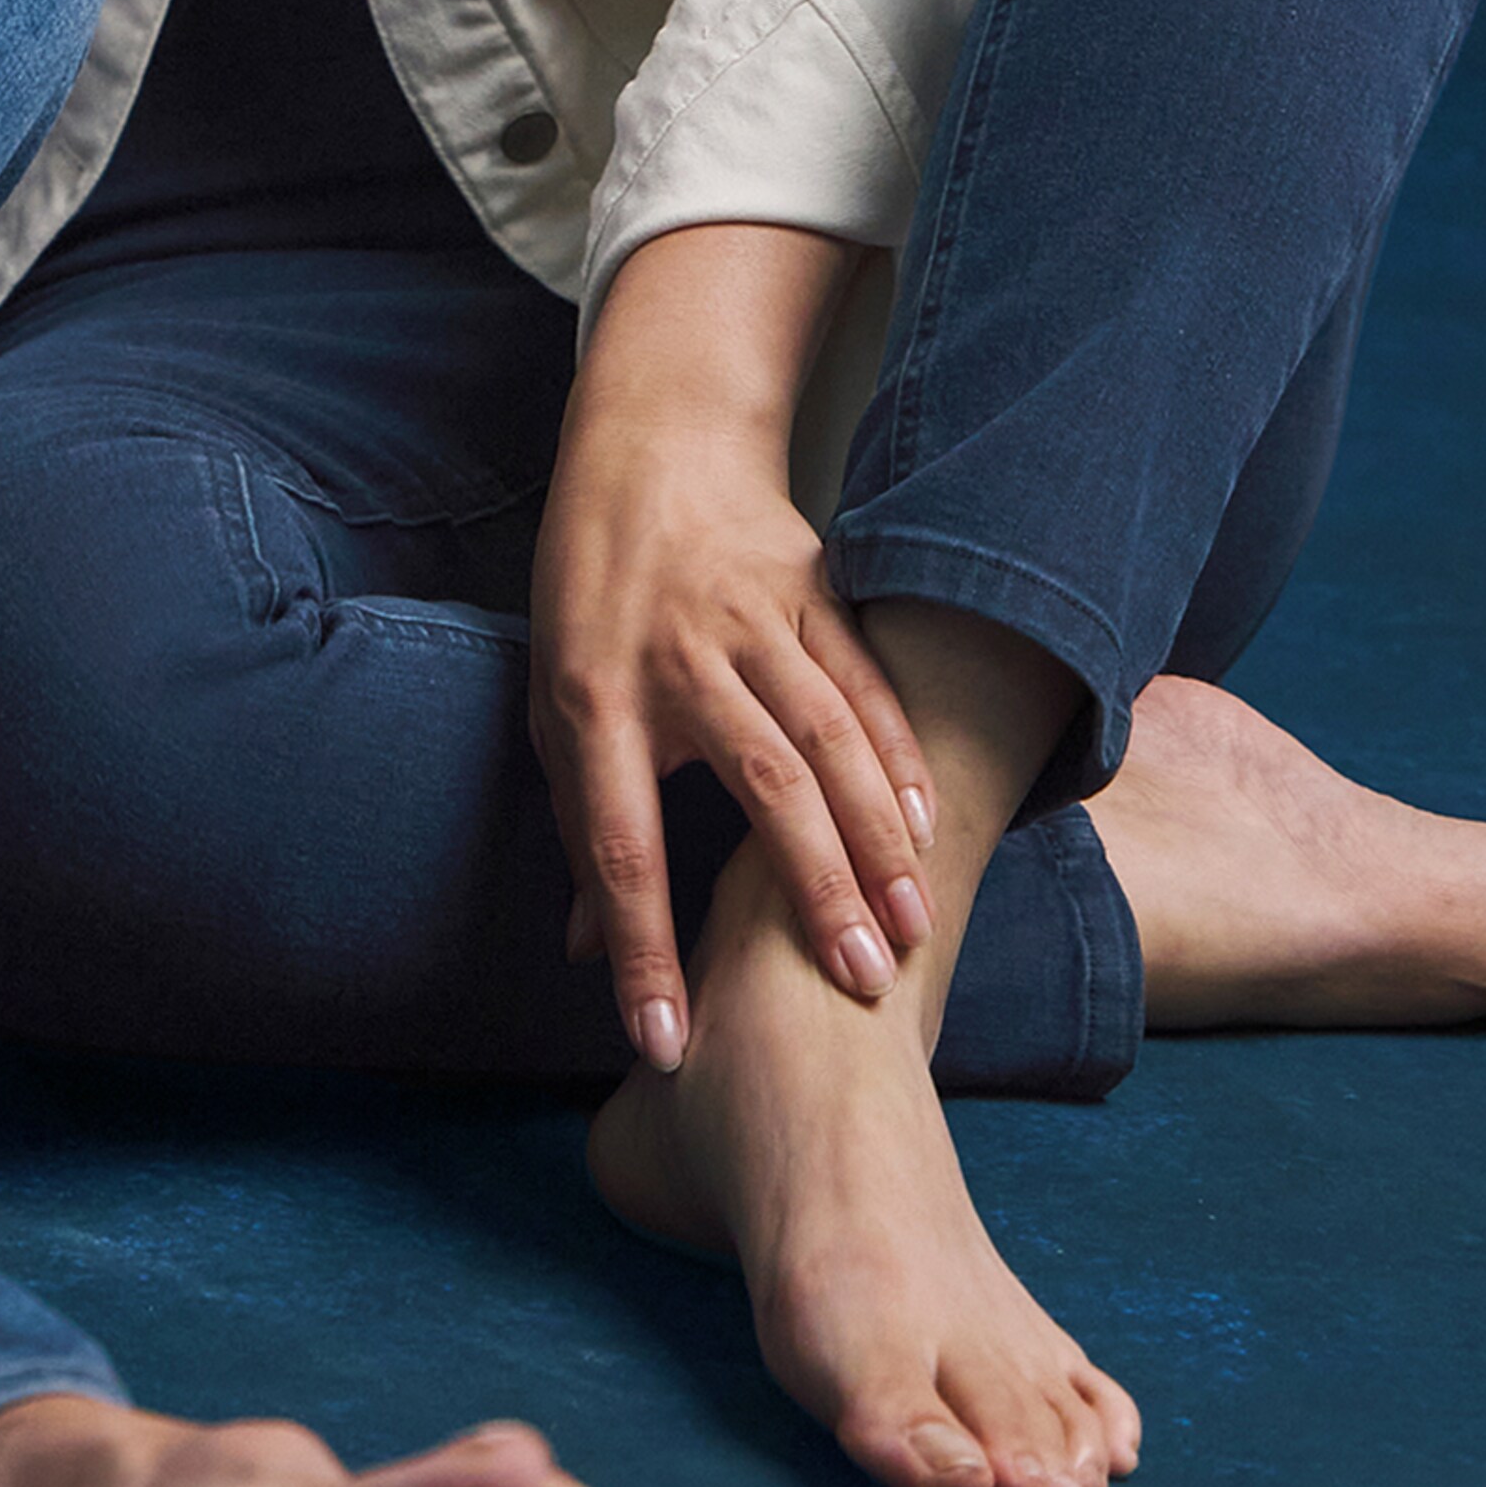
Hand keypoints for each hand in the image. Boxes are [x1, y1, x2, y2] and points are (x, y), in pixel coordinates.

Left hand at [527, 272, 934, 1069]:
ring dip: (876, 836)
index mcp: (594, 696)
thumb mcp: (555, 702)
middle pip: (757, 783)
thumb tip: (585, 951)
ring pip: (829, 734)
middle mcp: (677, 657)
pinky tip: (929, 824)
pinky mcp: (812, 587)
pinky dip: (901, 752)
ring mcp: (753, 617)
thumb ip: (580, 823)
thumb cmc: (587, 596)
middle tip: (856, 987)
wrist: (649, 443)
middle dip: (809, 890)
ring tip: (911, 926)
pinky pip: (866, 679)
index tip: (666, 1043)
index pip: (617, 842)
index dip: (639, 946)